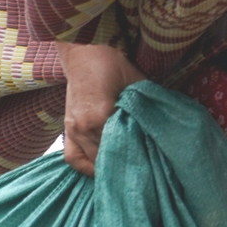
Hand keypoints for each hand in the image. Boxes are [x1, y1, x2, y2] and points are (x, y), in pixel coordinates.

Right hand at [56, 41, 143, 174]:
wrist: (84, 52)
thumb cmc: (113, 65)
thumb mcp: (136, 84)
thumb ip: (143, 109)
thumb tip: (160, 128)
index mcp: (101, 115)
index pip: (118, 148)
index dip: (134, 159)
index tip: (148, 166)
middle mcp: (84, 127)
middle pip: (103, 159)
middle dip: (120, 166)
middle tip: (139, 173)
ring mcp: (72, 129)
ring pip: (87, 162)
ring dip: (103, 167)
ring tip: (121, 171)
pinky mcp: (67, 128)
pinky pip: (72, 156)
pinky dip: (84, 165)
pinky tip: (99, 167)